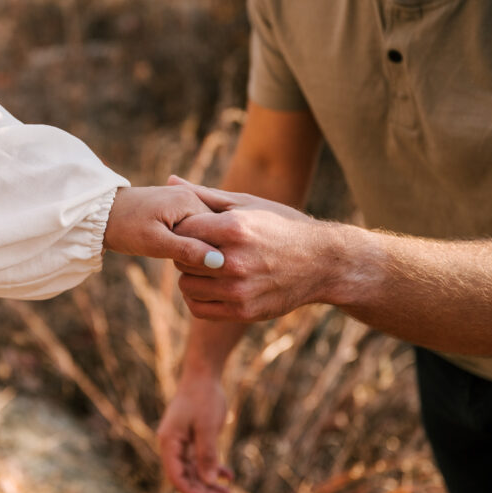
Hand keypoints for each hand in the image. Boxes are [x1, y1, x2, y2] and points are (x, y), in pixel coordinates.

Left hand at [104, 185, 222, 267]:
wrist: (101, 213)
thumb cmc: (124, 226)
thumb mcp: (154, 242)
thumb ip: (186, 250)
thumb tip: (217, 262)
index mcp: (190, 201)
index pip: (218, 231)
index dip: (212, 252)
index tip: (198, 267)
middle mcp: (192, 198)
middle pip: (215, 232)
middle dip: (205, 251)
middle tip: (184, 264)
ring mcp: (187, 204)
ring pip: (206, 234)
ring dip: (198, 250)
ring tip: (179, 260)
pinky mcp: (180, 212)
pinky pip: (197, 232)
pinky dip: (192, 246)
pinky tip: (182, 257)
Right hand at [157, 373, 232, 492]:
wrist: (204, 375)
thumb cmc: (202, 397)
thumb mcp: (206, 426)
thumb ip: (207, 454)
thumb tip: (208, 482)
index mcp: (169, 441)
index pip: (175, 474)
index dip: (189, 490)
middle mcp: (174, 445)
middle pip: (186, 476)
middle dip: (203, 491)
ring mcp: (184, 443)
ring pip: (196, 471)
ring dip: (210, 484)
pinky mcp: (195, 439)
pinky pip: (203, 460)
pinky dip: (215, 469)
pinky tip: (229, 476)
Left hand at [168, 176, 330, 321]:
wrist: (322, 263)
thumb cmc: (282, 227)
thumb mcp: (248, 204)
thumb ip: (205, 195)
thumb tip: (169, 180)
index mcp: (235, 229)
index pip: (182, 230)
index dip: (183, 229)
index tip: (192, 229)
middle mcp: (235, 261)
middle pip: (181, 258)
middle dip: (185, 252)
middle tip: (199, 248)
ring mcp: (239, 290)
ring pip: (186, 285)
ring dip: (191, 276)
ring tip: (206, 267)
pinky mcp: (243, 312)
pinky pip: (198, 308)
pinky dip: (198, 298)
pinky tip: (210, 285)